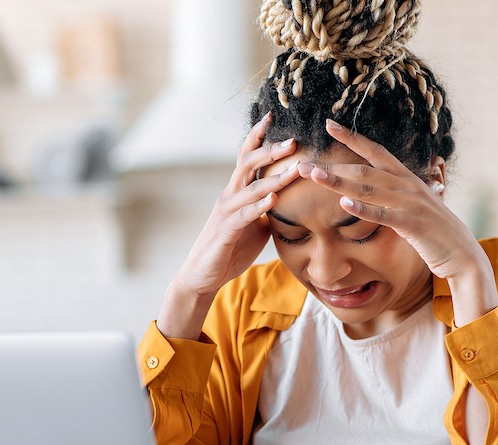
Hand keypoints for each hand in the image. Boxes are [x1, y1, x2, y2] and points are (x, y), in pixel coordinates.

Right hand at [159, 114, 300, 338]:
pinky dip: (259, 207)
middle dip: (271, 150)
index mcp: (237, 192)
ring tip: (295, 168)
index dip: (259, 137)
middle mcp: (229, 196)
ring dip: (274, 178)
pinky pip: (244, 215)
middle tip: (294, 140)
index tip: (273, 116)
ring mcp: (226, 212)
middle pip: (248, 164)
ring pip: (250, 188)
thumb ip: (268, 210)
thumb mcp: (255, 225)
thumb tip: (290, 200)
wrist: (203, 275)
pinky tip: (274, 200)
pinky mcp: (225, 231)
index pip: (247, 157)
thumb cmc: (230, 249)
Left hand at [299, 119, 497, 323]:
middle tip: (303, 164)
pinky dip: (363, 208)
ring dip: (338, 182)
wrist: (462, 255)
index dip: (352, 137)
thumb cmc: (435, 233)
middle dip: (332, 166)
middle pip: (364, 170)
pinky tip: (344, 203)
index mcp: (407, 178)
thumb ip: (397, 196)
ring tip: (314, 176)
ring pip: (368, 188)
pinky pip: (383, 214)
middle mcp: (408, 185)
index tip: (329, 125)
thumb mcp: (415, 208)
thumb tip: (380, 189)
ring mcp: (411, 203)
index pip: (376, 151)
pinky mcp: (412, 224)